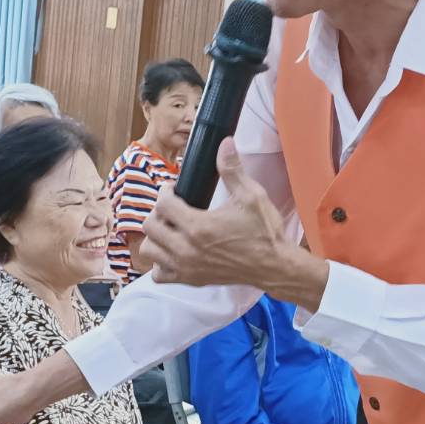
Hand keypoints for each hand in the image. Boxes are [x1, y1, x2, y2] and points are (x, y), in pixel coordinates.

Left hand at [140, 139, 326, 308]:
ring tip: (172, 228)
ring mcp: (186, 268)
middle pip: (150, 226)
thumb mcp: (251, 196)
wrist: (274, 266)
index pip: (162, 204)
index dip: (166, 190)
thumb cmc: (264, 232)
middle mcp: (186, 249)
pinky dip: (161, 263)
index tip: (175, 188)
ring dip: (156, 237)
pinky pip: (159, 275)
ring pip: (149, 250)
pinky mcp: (191, 280)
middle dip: (158, 212)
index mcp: (198, 226)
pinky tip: (174, 251)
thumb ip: (232, 169)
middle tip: (173, 207)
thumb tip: (225, 143)